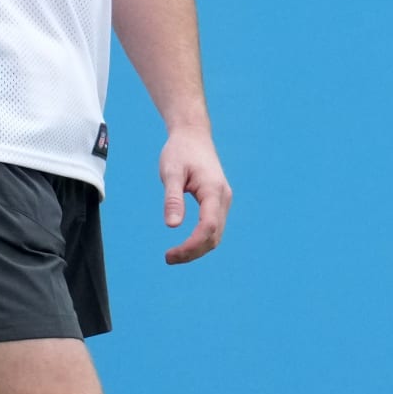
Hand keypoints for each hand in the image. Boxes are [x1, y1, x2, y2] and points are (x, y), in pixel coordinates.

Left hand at [158, 126, 231, 264]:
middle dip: (193, 252)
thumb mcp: (171, 171)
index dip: (191, 246)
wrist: (193, 134)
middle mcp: (223, 197)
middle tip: (168, 258)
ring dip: (197, 248)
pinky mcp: (219, 201)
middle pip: (214, 236)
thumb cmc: (180, 150)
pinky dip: (201, 239)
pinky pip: (213, 227)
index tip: (171, 254)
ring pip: (216, 234)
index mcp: (213, 190)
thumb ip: (172, 198)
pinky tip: (185, 243)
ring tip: (174, 254)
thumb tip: (172, 226)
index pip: (208, 228)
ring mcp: (223, 200)